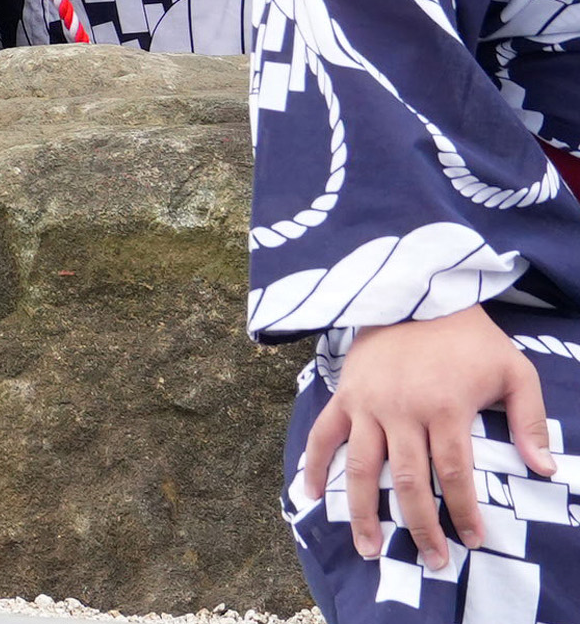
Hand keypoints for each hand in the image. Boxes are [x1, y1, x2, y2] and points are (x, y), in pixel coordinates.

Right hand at [302, 304, 553, 566]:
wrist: (417, 294)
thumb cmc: (471, 338)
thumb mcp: (515, 371)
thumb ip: (529, 421)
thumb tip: (544, 469)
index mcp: (444, 407)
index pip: (455, 473)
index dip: (463, 511)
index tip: (472, 540)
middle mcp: (401, 411)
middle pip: (408, 481)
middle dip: (420, 526)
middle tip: (431, 560)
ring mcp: (367, 404)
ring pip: (361, 467)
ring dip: (363, 511)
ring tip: (367, 547)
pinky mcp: (345, 394)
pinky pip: (323, 433)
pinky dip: (314, 464)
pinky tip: (311, 493)